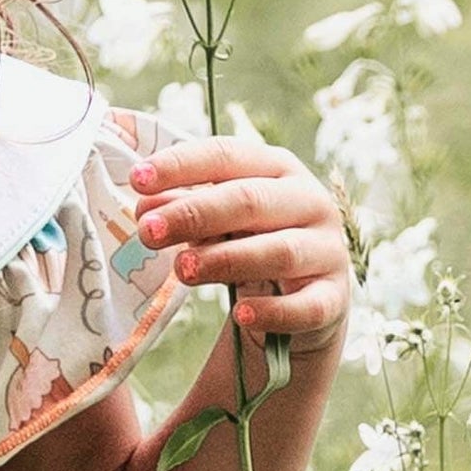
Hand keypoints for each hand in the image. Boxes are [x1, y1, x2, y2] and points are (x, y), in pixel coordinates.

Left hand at [128, 137, 352, 349]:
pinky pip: (306, 306)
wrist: (304, 299)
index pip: (227, 156)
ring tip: (182, 271)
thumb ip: (184, 210)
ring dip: (225, 260)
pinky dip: (273, 311)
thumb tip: (146, 209)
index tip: (137, 180)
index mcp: (278, 168)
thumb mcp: (217, 223)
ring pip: (278, 251)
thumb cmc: (251, 243)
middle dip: (195, 214)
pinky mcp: (333, 299)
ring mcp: (327, 250)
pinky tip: (241, 314)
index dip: (181, 165)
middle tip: (148, 231)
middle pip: (250, 201)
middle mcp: (309, 202)